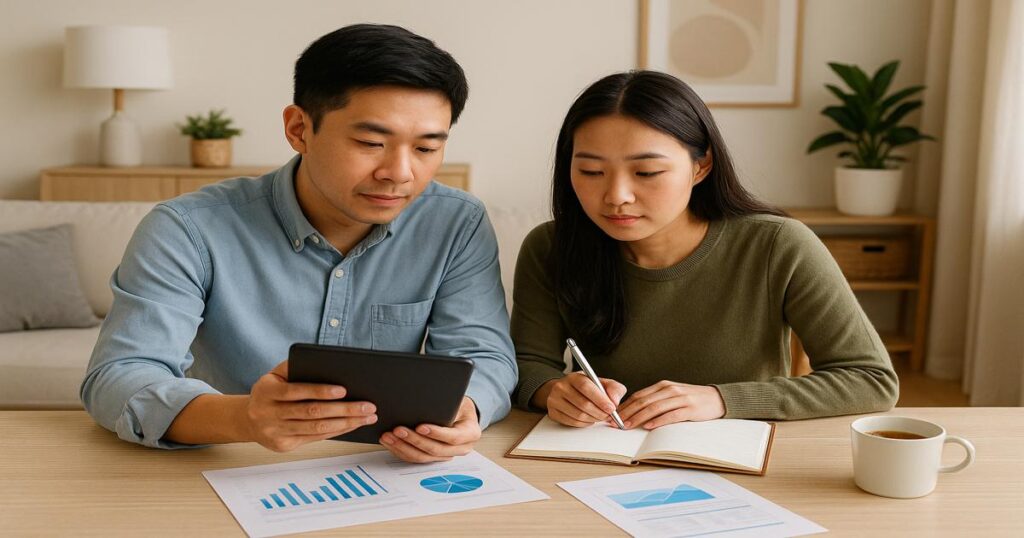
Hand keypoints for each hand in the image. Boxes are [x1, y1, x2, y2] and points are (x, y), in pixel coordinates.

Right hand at [244, 360, 377, 451]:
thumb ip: (295, 367)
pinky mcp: (284, 446)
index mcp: (266, 392)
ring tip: (366, 416)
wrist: (247, 420)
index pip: (296, 391)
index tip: (344, 390)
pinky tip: (353, 425)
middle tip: (367, 406)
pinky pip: (315, 438)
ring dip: (346, 423)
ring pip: (316, 429)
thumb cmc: (269, 391)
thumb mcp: (275, 375)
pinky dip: (337, 431)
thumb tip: (328, 363)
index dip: (320, 391)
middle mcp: (268, 414)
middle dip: (343, 409)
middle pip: (311, 413)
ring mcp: (276, 432)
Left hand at [379, 396, 480, 462]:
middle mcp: (460, 449)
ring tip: (390, 436)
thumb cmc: (460, 406)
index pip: (452, 437)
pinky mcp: (433, 458)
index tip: (420, 427)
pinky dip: (401, 451)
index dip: (436, 433)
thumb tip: (430, 405)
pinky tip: (391, 442)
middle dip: (414, 440)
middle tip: (399, 430)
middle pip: (435, 450)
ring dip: (404, 447)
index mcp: (470, 434)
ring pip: (423, 457)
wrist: (462, 415)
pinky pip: (416, 458)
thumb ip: (449, 405)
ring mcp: (446, 455)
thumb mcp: (460, 401)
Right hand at [535, 372, 626, 427]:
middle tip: (608, 415)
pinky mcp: (553, 412)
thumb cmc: (586, 388)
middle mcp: (561, 387)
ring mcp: (554, 400)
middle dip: (600, 412)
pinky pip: (572, 422)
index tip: (611, 408)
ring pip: (578, 415)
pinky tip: (589, 419)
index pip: (586, 387)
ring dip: (593, 419)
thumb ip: (613, 388)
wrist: (565, 390)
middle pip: (583, 404)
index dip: (600, 399)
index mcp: (574, 377)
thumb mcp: (601, 383)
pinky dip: (585, 423)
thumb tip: (615, 401)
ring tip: (600, 416)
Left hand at [616, 381, 724, 428]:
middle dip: (628, 413)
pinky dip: (658, 421)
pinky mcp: (690, 408)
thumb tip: (634, 411)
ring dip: (639, 417)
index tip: (613, 416)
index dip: (625, 406)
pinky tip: (649, 426)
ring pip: (654, 408)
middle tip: (616, 423)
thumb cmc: (691, 399)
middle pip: (644, 401)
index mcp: (663, 386)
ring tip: (628, 426)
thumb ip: (656, 400)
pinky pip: (671, 415)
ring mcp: (680, 398)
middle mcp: (669, 389)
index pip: (639, 396)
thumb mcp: (672, 395)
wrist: (717, 398)